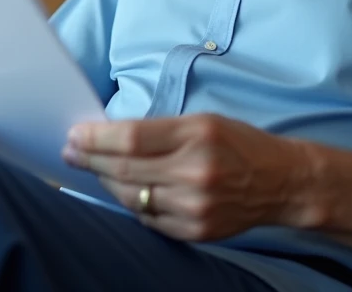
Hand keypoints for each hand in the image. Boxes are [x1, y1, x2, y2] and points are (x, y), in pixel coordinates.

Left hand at [62, 113, 317, 240]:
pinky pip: (148, 218)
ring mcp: (195, 206)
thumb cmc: (238, 143)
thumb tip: (110, 135)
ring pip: (132, 196)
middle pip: (125, 169)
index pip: (131, 139)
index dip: (96, 139)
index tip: (75, 134)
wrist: (281, 182)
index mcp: (196, 135)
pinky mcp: (196, 231)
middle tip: (70, 151)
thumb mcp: (202, 121)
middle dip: (90, 159)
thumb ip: (159, 129)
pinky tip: (124, 190)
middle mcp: (194, 172)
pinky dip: (132, 203)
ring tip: (92, 169)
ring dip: (106, 182)